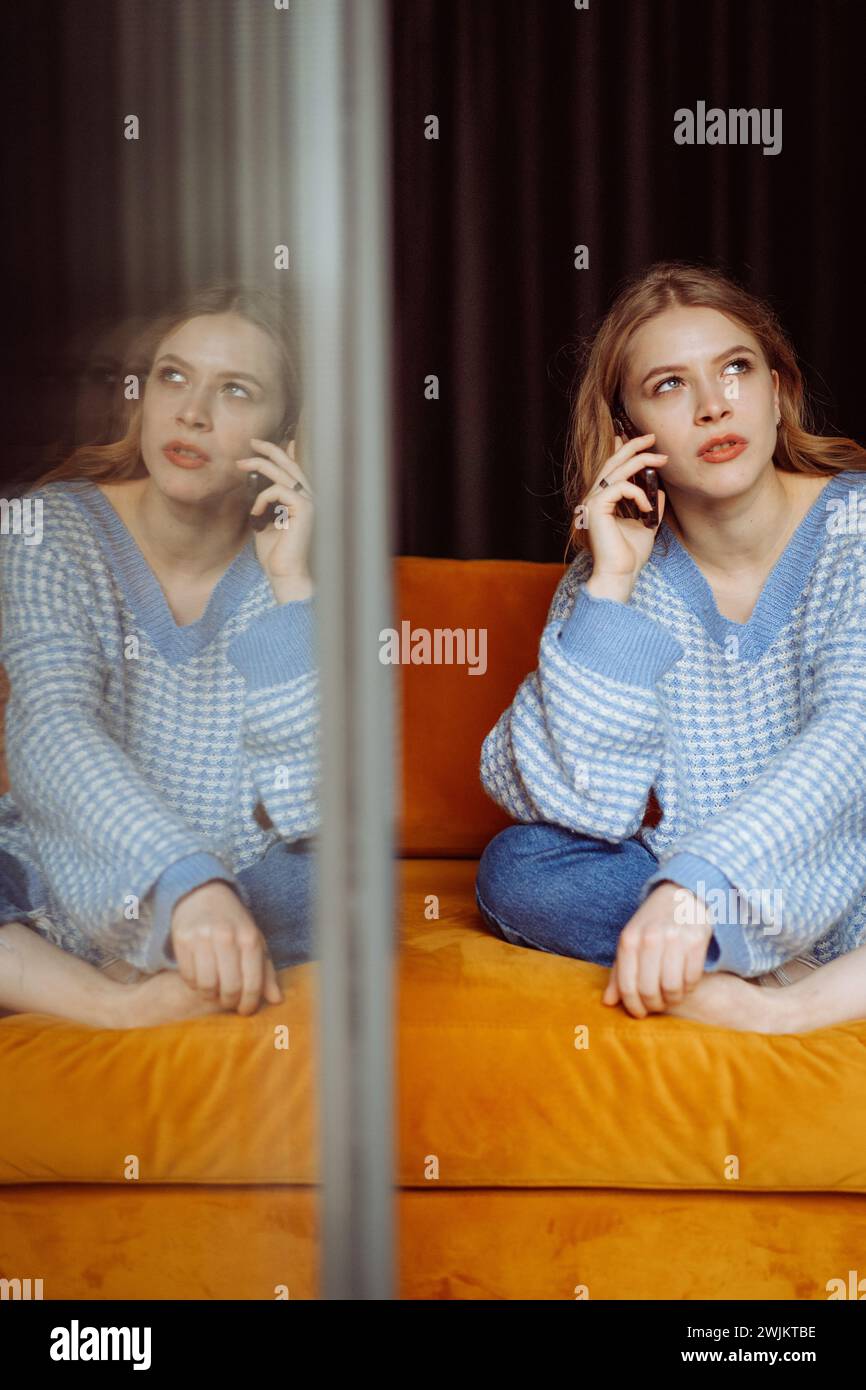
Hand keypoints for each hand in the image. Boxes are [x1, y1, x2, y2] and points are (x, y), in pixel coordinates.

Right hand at [169, 880, 283, 1014]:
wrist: (202, 893)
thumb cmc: (233, 922)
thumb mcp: (254, 940)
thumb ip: (265, 971)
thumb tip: (276, 1000)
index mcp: (250, 938)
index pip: (252, 983)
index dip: (249, 1003)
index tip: (246, 1011)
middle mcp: (227, 937)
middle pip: (229, 987)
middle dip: (230, 1002)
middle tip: (228, 1002)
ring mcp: (202, 938)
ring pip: (206, 985)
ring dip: (210, 995)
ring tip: (213, 992)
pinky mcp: (182, 940)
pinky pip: (188, 976)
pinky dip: (194, 985)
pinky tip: (200, 978)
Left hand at [235, 437, 314, 589]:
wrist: (285, 573)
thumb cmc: (275, 553)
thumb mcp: (265, 521)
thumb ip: (265, 501)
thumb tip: (255, 483)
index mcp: (302, 501)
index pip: (296, 469)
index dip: (284, 452)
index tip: (264, 444)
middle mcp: (310, 498)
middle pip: (291, 464)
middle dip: (271, 448)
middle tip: (251, 441)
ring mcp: (310, 502)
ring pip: (282, 472)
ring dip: (259, 465)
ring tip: (240, 465)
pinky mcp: (305, 509)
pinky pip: (278, 490)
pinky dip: (262, 498)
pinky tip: (256, 514)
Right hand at [580, 432, 668, 594]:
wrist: (620, 574)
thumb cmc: (630, 555)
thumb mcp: (646, 525)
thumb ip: (649, 506)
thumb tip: (658, 490)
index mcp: (603, 501)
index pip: (611, 468)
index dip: (624, 450)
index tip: (643, 441)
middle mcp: (594, 498)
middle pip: (612, 462)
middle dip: (633, 445)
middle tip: (652, 437)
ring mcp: (592, 502)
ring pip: (617, 470)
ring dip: (642, 461)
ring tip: (663, 460)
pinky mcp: (596, 507)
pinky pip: (621, 488)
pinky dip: (638, 494)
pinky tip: (647, 509)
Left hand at [601, 881, 713, 1017]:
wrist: (681, 894)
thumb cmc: (652, 923)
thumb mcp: (630, 941)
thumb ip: (618, 972)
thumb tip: (608, 1003)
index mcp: (628, 940)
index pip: (627, 985)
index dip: (633, 1006)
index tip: (639, 1013)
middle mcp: (649, 939)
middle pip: (649, 990)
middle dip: (653, 1006)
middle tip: (657, 1007)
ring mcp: (674, 939)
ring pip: (672, 988)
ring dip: (672, 1000)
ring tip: (671, 997)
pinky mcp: (696, 940)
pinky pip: (692, 978)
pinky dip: (688, 989)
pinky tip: (685, 985)